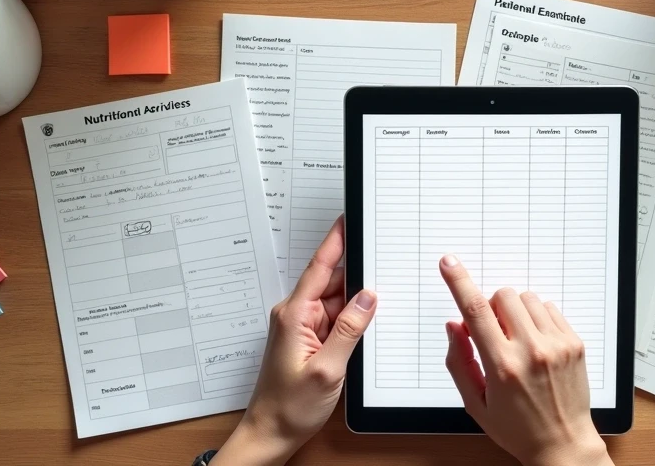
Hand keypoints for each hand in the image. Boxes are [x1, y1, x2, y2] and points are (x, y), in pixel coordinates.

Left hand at [212, 216, 376, 465]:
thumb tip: (367, 297)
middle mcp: (297, 315)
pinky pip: (336, 319)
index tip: (348, 219)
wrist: (270, 434)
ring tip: (383, 293)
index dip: (336, 241)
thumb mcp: (327, 369)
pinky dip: (352, 318)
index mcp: (295, 315)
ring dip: (357, 299)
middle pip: (332, 282)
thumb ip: (349, 330)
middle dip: (358, 271)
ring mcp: (304, 328)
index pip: (319, 267)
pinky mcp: (311, 341)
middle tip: (384, 258)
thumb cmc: (289, 407)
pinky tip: (368, 320)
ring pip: (337, 301)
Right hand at [440, 255, 612, 465]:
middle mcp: (531, 351)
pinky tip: (536, 344)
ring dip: (515, 312)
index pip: (475, 311)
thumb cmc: (517, 428)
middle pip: (502, 296)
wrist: (563, 443)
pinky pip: (549, 307)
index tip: (449, 263)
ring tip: (517, 341)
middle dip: (491, 308)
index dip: (459, 282)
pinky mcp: (574, 343)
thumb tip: (454, 325)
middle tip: (494, 334)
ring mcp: (556, 345)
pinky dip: (537, 318)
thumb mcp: (476, 403)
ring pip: (526, 298)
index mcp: (502, 366)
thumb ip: (460, 361)